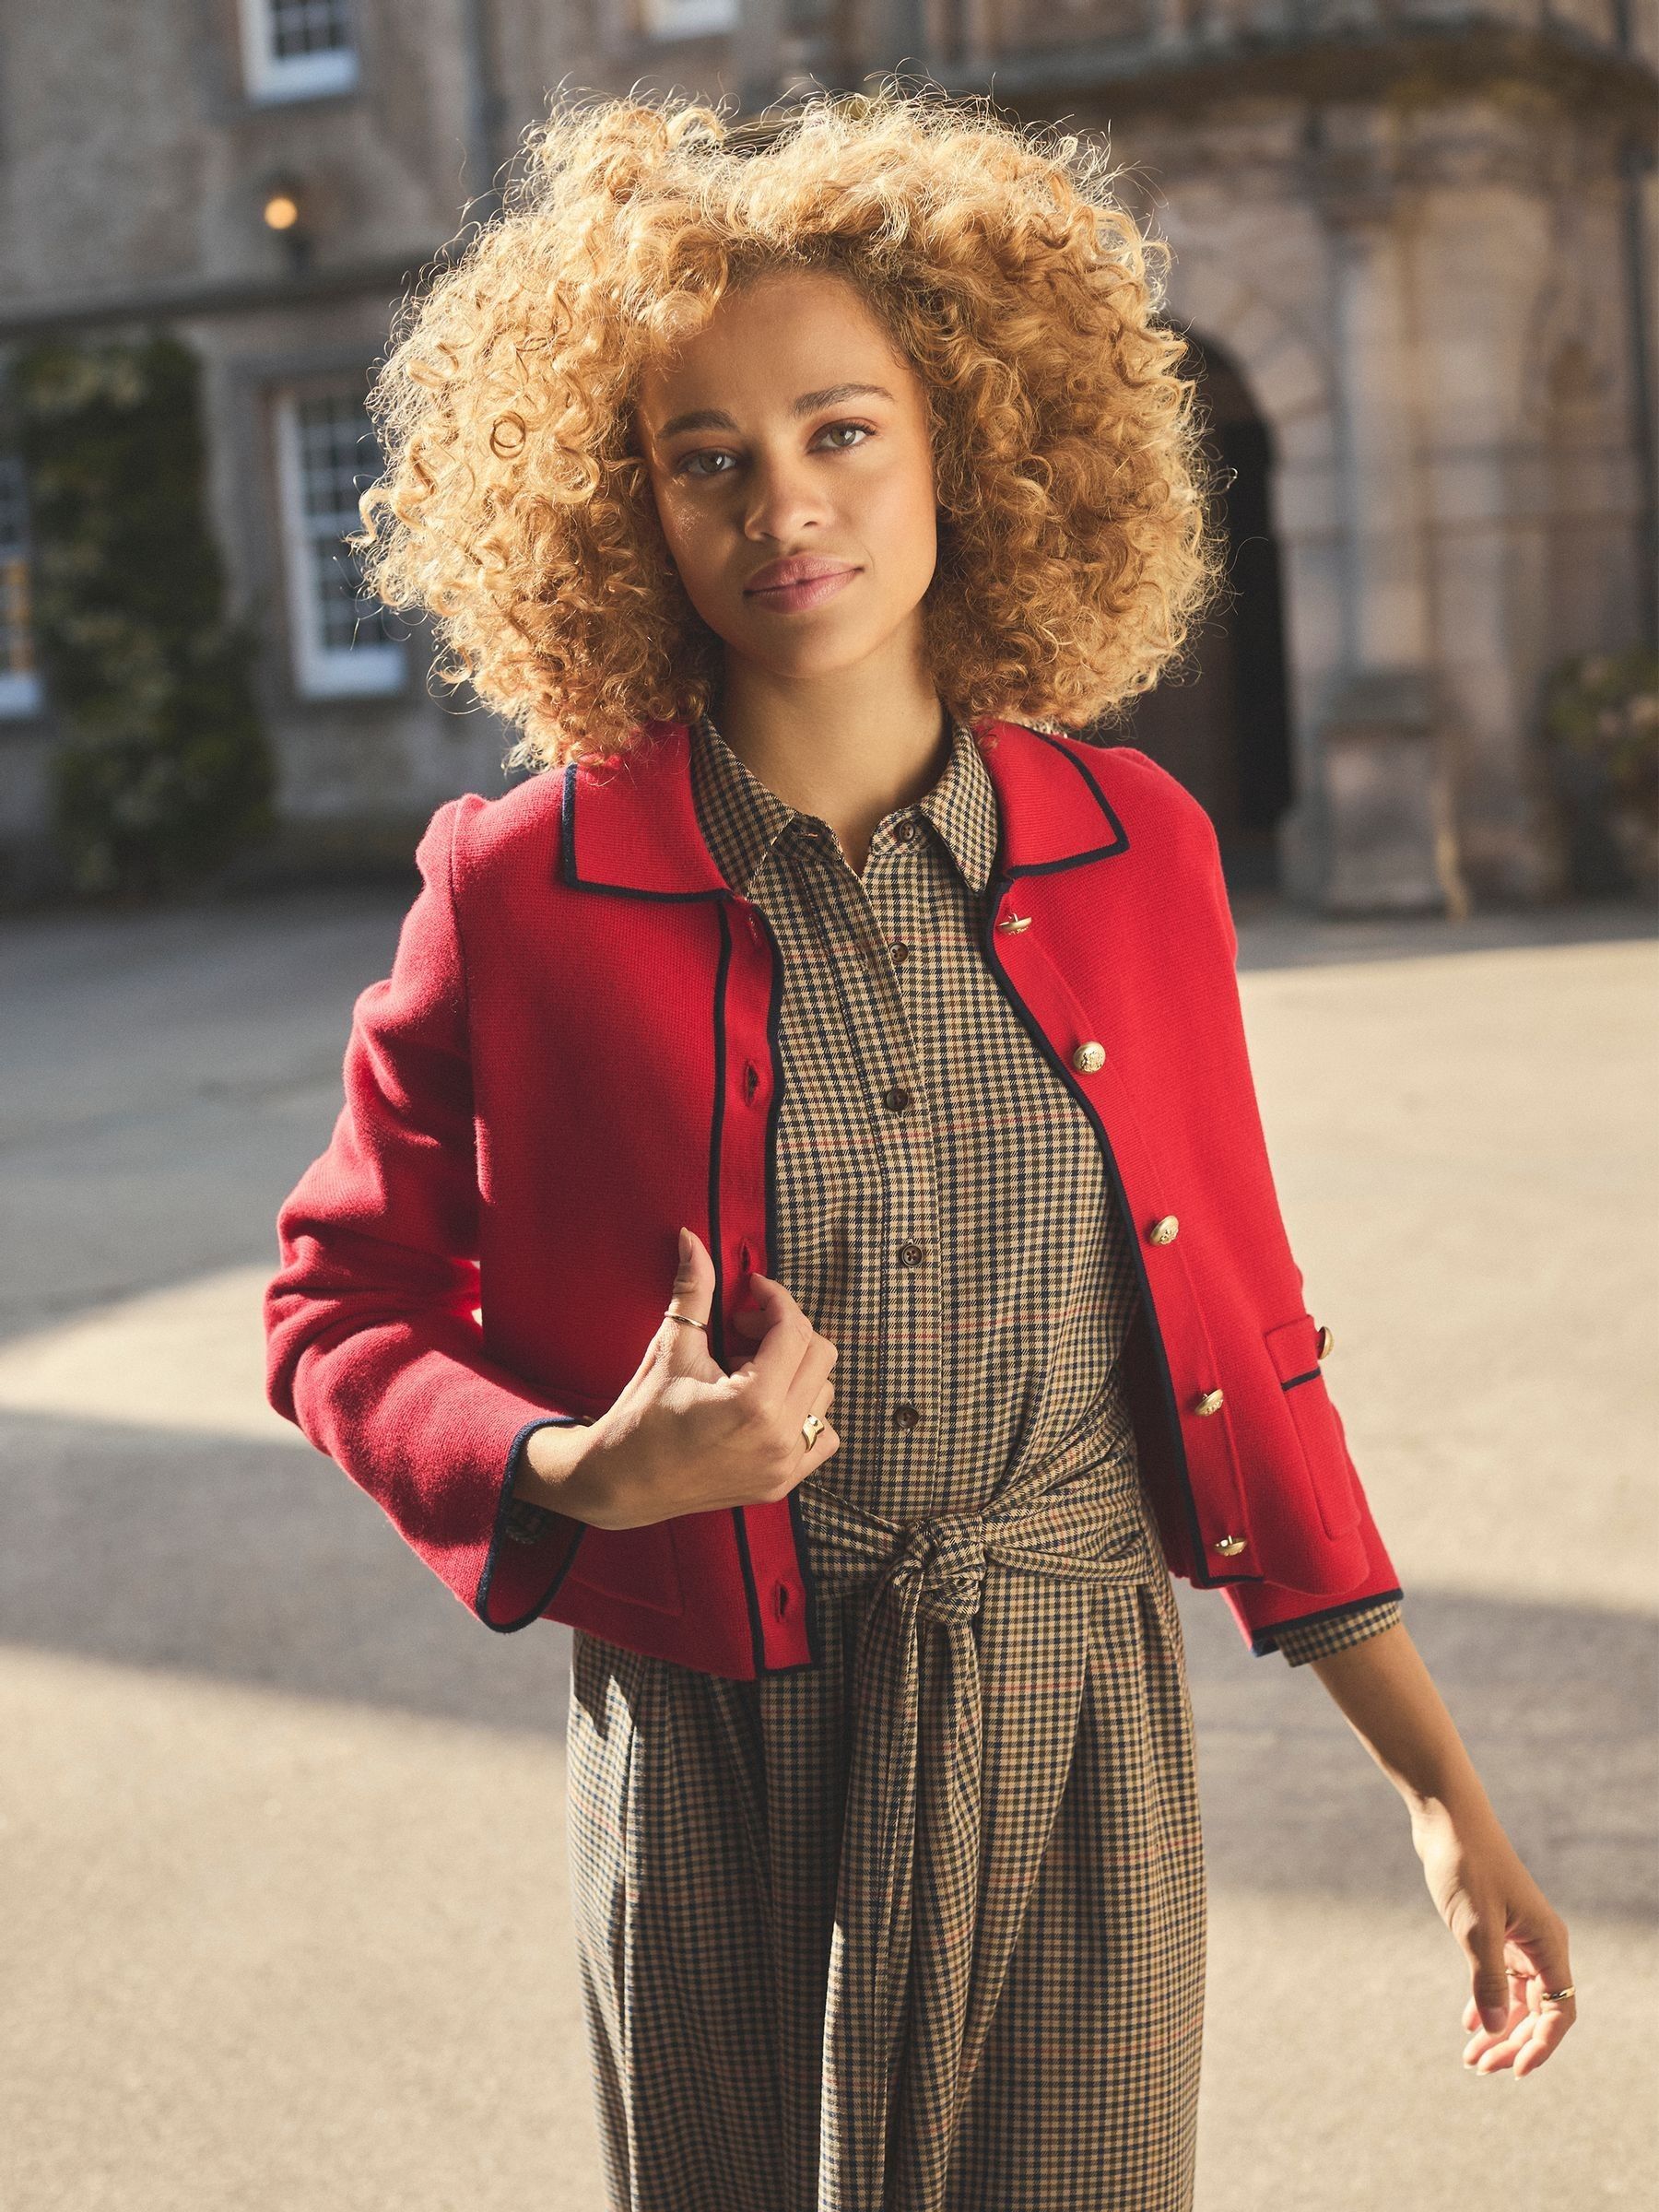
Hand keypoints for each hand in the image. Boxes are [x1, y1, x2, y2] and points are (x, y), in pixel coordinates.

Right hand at [567, 1226, 840, 1530]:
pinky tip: (765, 1402)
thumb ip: (693, 1291)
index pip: (794, 1330)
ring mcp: (784, 1466)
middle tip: (743, 1328)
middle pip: (820, 1356)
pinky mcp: (782, 1483)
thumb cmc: (641, 1416)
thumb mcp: (671, 1349)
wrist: (621, 1483)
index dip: (776, 1299)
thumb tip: (692, 1238)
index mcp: (755, 1403)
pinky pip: (822, 1435)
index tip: (751, 1290)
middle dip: (785, 1330)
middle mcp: (780, 1438)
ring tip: (746, 1368)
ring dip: (794, 1369)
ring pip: (824, 1393)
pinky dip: (805, 1411)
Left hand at [1411, 1799, 1577, 2076]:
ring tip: (1470, 2056)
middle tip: (1478, 2067)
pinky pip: (1499, 1978)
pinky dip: (1487, 2002)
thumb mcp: (1474, 1927)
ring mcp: (1517, 1937)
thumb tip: (1496, 2030)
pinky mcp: (1495, 1928)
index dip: (1541, 2046)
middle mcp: (1539, 1944)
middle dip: (1512, 2043)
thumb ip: (1487, 1980)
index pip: (1559, 2012)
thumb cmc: (1466, 1864)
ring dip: (1498, 2027)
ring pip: (1517, 1997)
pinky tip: (1468, 2022)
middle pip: (1538, 2011)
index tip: (1513, 2071)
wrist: (1446, 1818)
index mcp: (1548, 1944)